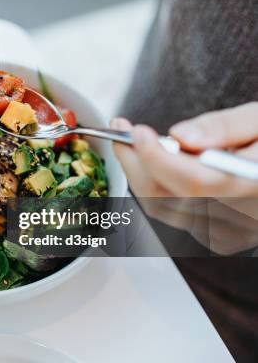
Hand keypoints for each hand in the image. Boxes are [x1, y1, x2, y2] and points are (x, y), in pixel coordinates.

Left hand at [111, 102, 257, 253]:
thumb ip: (225, 126)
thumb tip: (180, 136)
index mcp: (255, 184)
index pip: (196, 182)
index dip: (159, 158)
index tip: (137, 132)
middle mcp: (240, 217)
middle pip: (166, 196)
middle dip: (134, 159)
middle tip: (120, 128)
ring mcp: (224, 232)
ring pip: (158, 206)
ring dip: (137, 171)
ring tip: (133, 140)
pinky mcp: (213, 237)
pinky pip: (166, 212)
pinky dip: (152, 185)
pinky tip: (154, 162)